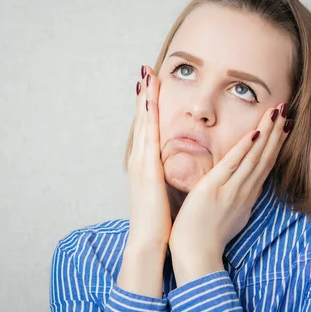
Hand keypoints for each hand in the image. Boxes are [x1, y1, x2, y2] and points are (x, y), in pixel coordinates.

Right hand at [126, 65, 170, 250]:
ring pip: (143, 123)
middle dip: (143, 95)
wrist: (148, 241)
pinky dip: (147, 116)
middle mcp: (139, 159)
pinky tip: (149, 99)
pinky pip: (148, 135)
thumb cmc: (158, 219)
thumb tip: (170, 168)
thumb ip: (164, 177)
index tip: (151, 86)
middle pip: (142, 120)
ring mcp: (140, 162)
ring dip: (144, 98)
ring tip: (146, 75)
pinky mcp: (146, 168)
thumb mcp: (161, 192)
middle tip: (145, 70)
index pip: (147, 129)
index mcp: (145, 165)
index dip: (147, 107)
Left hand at [168, 103, 292, 284]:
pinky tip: (255, 133)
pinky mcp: (215, 189)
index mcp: (247, 196)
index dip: (276, 144)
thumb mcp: (229, 215)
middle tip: (286, 109)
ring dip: (267, 133)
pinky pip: (233, 165)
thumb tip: (240, 187)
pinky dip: (245, 148)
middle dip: (277, 132)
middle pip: (265, 157)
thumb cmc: (207, 237)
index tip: (285, 125)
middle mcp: (245, 191)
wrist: (196, 254)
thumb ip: (236, 198)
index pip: (265, 164)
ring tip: (277, 112)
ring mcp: (232, 190)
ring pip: (254, 157)